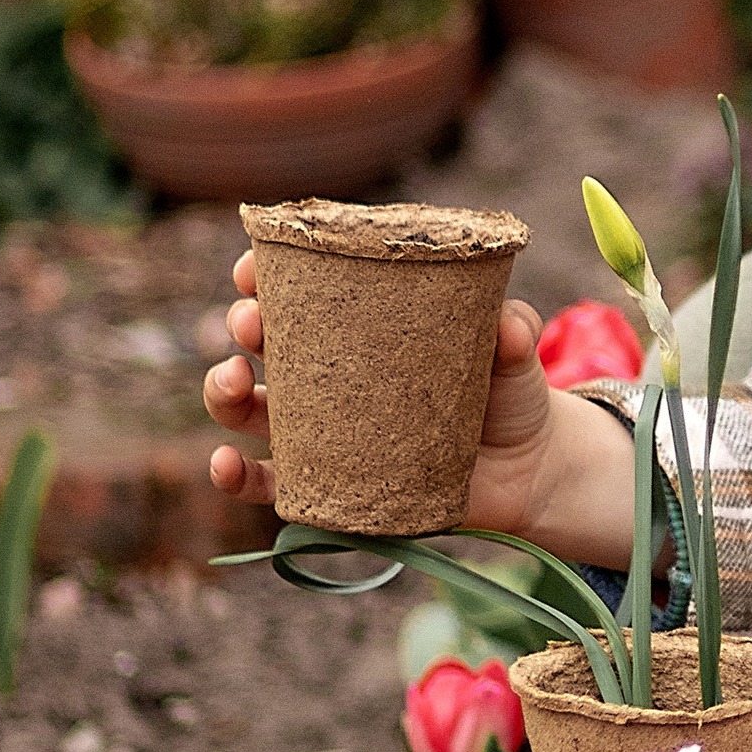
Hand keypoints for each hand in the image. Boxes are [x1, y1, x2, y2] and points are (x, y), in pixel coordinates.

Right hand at [203, 249, 563, 535]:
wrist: (528, 472)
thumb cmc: (509, 395)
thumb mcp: (513, 357)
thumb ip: (512, 333)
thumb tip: (507, 324)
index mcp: (364, 328)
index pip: (303, 291)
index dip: (266, 274)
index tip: (253, 266)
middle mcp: (333, 375)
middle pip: (265, 344)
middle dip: (244, 324)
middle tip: (251, 321)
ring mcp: (325, 432)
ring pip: (252, 409)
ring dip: (224, 392)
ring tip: (232, 380)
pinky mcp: (329, 485)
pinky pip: (269, 483)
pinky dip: (237, 476)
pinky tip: (225, 462)